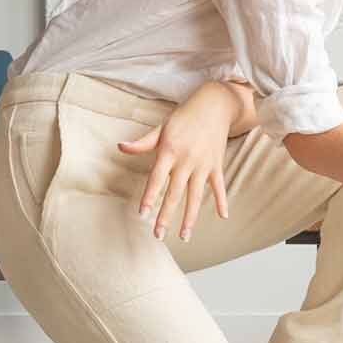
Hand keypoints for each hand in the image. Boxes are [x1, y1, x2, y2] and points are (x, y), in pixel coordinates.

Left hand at [116, 82, 234, 241]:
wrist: (214, 105)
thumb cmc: (184, 117)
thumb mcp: (161, 128)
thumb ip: (142, 143)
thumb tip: (120, 147)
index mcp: (169, 151)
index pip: (156, 179)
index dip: (149, 198)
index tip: (142, 215)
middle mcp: (186, 160)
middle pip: (174, 193)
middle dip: (166, 216)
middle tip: (158, 235)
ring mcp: (203, 164)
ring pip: (196, 196)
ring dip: (190, 217)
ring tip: (184, 236)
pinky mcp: (217, 165)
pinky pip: (219, 186)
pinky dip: (222, 201)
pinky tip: (222, 216)